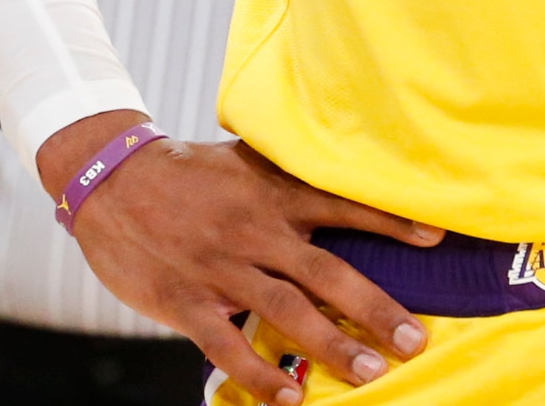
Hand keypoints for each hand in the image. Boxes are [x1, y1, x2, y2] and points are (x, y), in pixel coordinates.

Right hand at [38, 112, 439, 403]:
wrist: (109, 179)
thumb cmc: (185, 173)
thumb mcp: (242, 161)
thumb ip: (288, 176)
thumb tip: (343, 177)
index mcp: (273, 193)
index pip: (342, 204)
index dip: (390, 221)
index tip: (435, 238)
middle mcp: (255, 230)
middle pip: (326, 272)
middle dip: (374, 309)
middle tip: (415, 340)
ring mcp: (221, 268)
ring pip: (286, 311)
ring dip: (331, 345)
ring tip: (370, 374)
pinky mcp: (186, 301)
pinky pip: (228, 345)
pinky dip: (260, 374)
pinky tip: (290, 398)